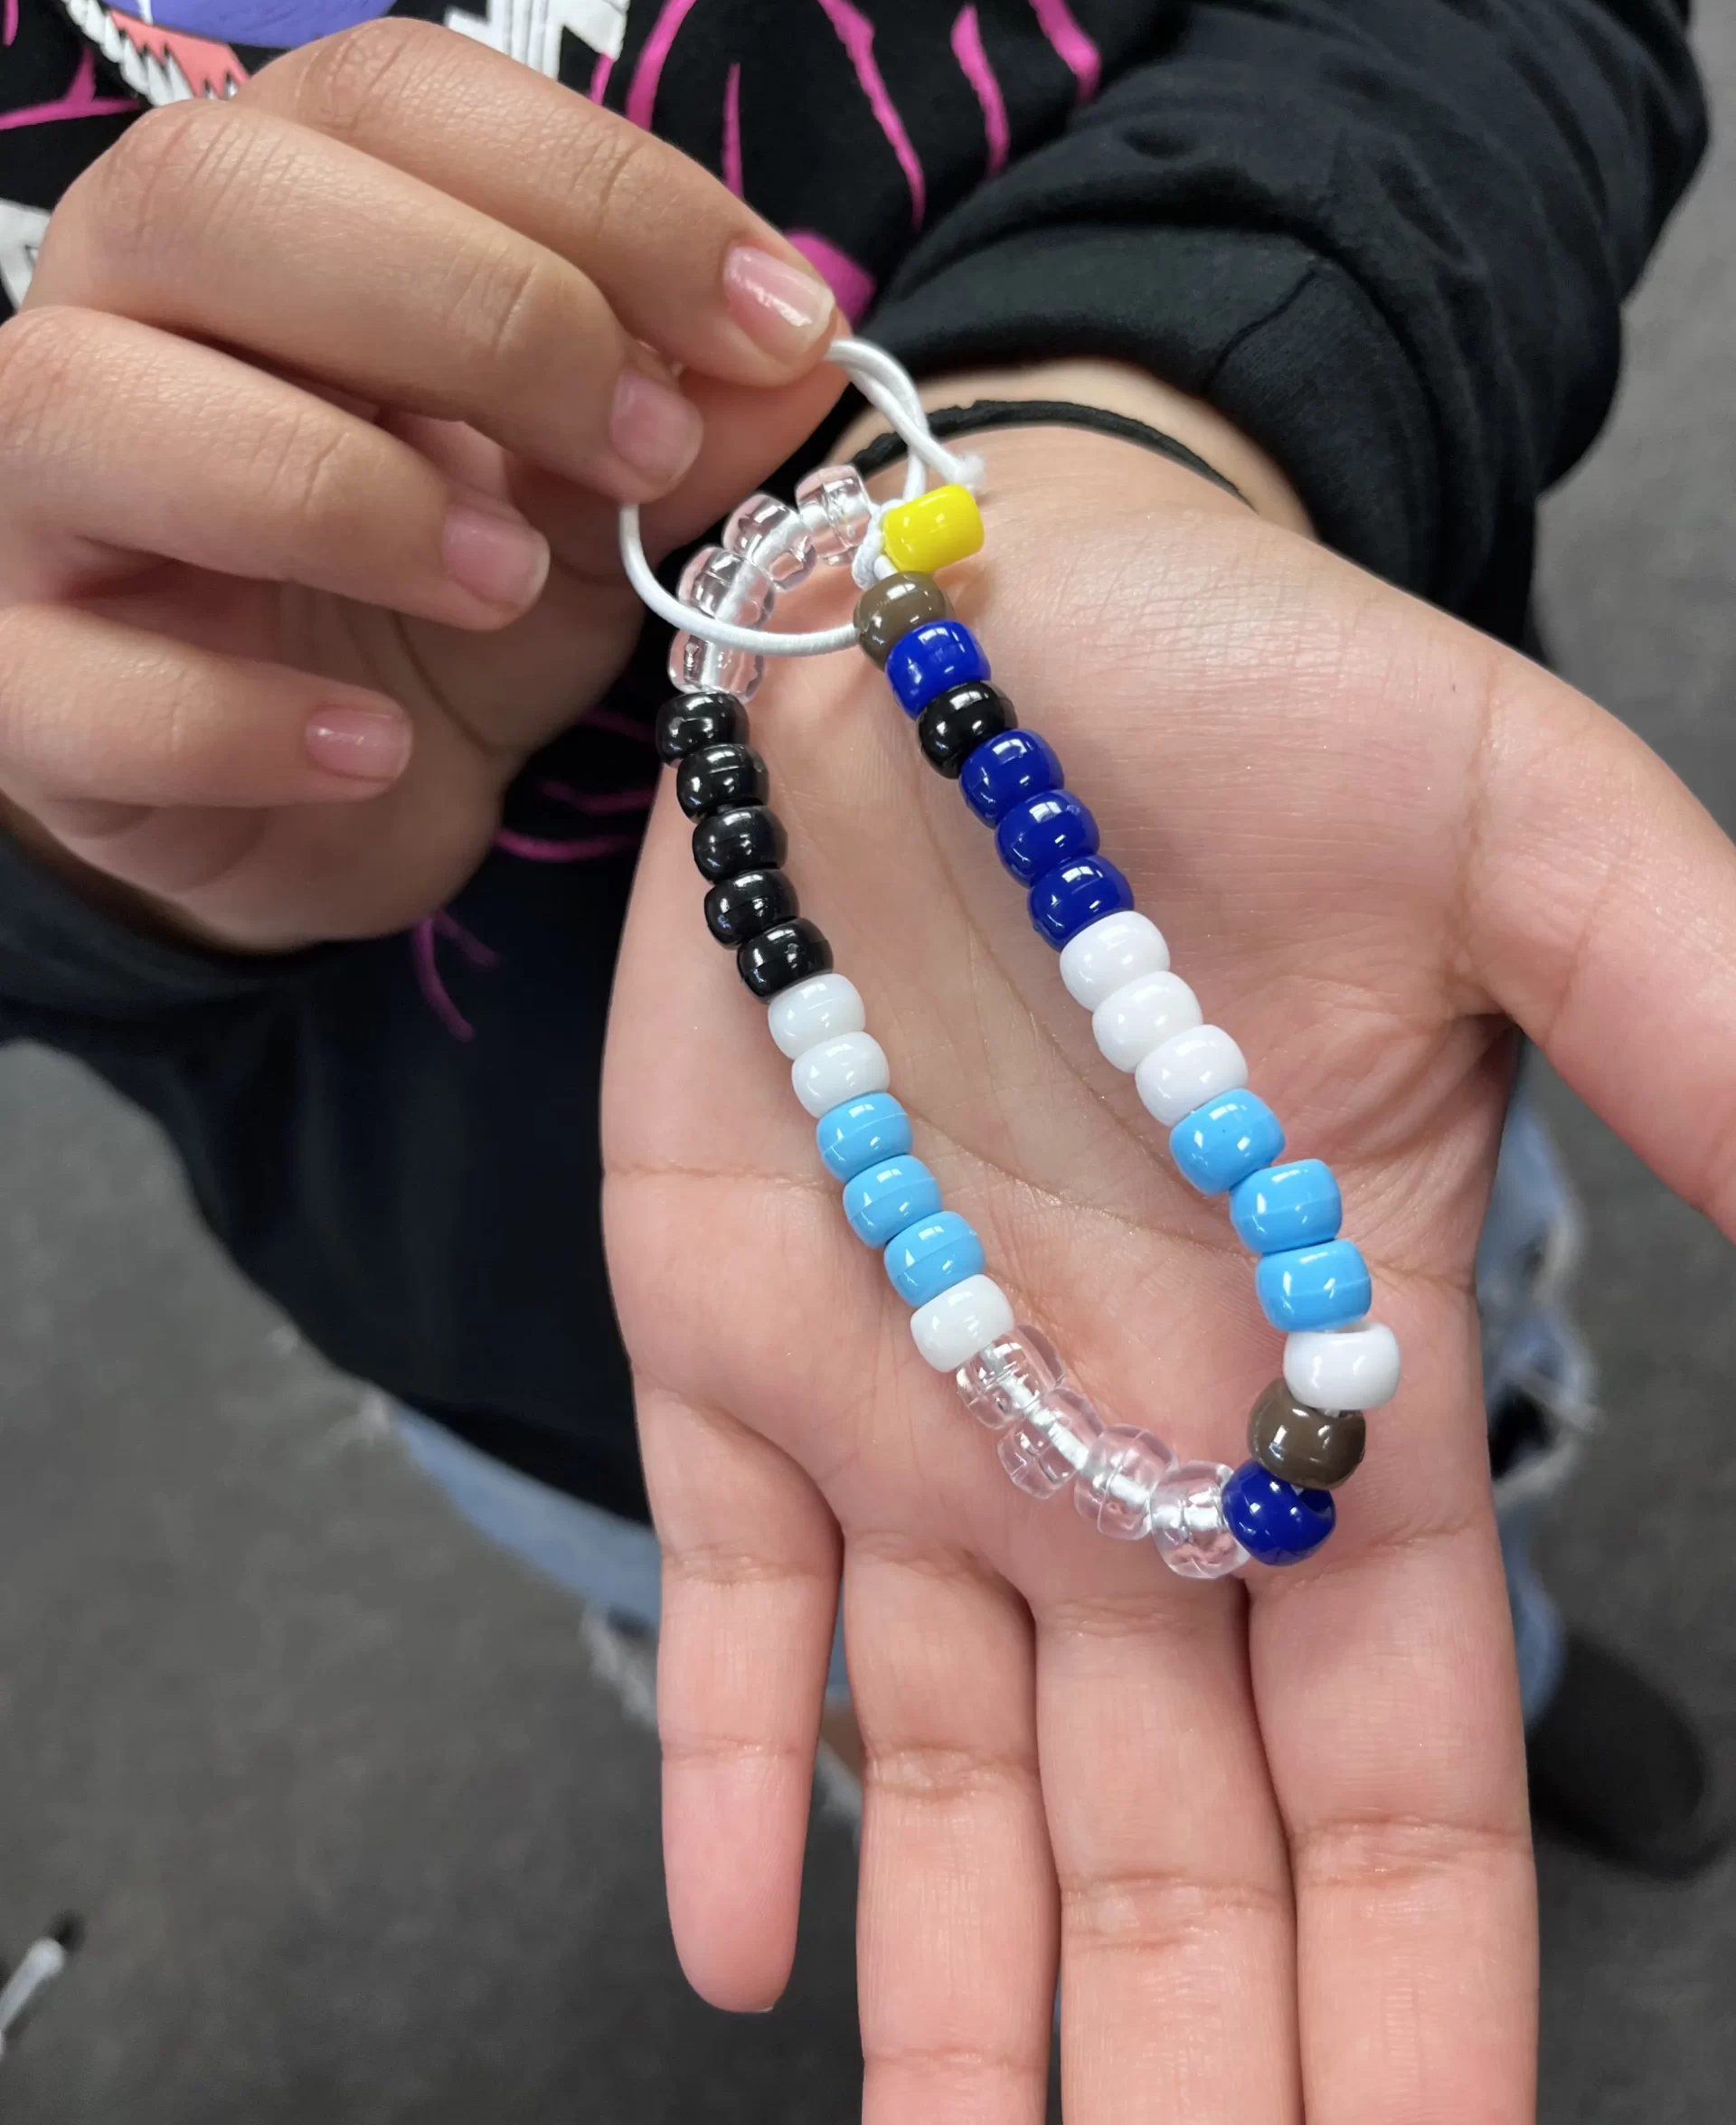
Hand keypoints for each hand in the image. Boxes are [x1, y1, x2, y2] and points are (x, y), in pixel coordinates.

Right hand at [0, 20, 842, 948]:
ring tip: (505, 587)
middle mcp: (115, 306)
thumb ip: (678, 416)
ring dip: (342, 489)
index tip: (779, 320)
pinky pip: (73, 676)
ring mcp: (32, 493)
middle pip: (221, 193)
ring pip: (100, 400)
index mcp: (269, 209)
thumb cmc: (434, 605)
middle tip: (643, 447)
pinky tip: (375, 749)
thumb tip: (800, 350)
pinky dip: (242, 716)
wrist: (304, 798)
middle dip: (478, 308)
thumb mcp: (586, 504)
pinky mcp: (11, 681)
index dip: (602, 186)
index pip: (397, 95)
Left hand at [605, 411, 1735, 2119]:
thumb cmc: (1246, 685)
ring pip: (953, 1779)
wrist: (957, 594)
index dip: (1412, 1994)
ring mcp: (916, 1402)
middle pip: (1175, 1844)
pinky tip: (748, 1949)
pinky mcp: (731, 1320)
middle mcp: (1124, 1440)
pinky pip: (730, 1593)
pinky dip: (728, 1767)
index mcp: (1325, 1373)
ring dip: (965, 2003)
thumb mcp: (1516, 834)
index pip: (1392, 1766)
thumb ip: (1695, 1029)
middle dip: (1191, 2071)